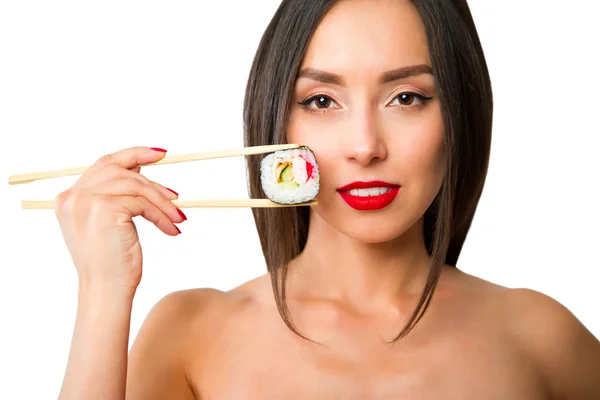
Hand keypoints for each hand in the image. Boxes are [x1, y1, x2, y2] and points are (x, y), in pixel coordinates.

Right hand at [54, 146, 185, 294]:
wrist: (106, 290)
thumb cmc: (111, 262)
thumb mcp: (108, 224)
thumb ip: (115, 196)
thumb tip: (142, 172)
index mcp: (70, 198)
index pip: (104, 164)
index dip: (133, 154)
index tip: (159, 154)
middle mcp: (73, 196)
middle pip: (122, 172)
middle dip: (153, 184)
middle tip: (176, 197)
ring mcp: (86, 201)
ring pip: (136, 187)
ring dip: (162, 202)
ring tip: (177, 218)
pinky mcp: (104, 209)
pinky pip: (143, 203)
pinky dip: (161, 215)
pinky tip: (171, 229)